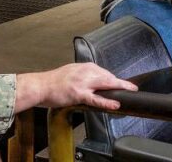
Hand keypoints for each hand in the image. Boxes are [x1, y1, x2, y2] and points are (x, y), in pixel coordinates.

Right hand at [15, 62, 137, 111]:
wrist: (39, 86)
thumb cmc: (53, 82)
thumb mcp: (71, 72)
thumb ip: (84, 75)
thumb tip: (95, 82)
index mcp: (84, 67)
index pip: (104, 73)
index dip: (115, 79)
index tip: (122, 83)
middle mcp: (85, 72)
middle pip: (108, 77)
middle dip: (122, 82)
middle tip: (133, 87)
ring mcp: (82, 83)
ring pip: (105, 84)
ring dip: (119, 88)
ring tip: (130, 92)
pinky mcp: (78, 93)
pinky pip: (96, 98)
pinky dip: (107, 101)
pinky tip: (115, 104)